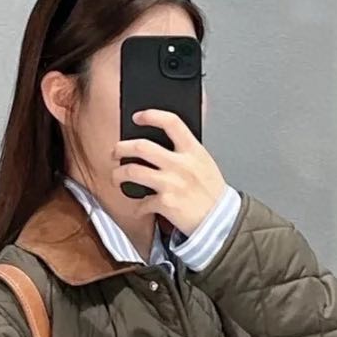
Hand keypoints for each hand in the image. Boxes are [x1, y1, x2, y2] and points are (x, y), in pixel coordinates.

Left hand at [115, 109, 227, 237]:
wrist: (220, 220)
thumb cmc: (211, 193)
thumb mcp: (204, 163)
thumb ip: (186, 150)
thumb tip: (162, 141)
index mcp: (193, 151)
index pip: (171, 122)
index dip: (151, 115)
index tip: (138, 117)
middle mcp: (181, 164)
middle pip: (141, 146)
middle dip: (121, 148)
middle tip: (116, 152)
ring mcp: (172, 184)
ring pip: (132, 171)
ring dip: (118, 174)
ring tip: (117, 177)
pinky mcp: (166, 203)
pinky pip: (141, 202)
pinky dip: (137, 207)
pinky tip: (140, 207)